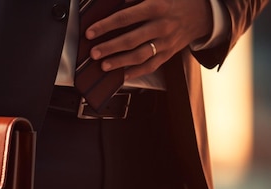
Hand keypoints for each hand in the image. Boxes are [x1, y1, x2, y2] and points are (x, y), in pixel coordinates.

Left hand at [85, 0, 213, 79]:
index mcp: (156, 7)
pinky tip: (122, 76)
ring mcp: (166, 42)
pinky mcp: (169, 54)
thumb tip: (114, 5)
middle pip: (132, 40)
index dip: (106, 25)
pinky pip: (151, 66)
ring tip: (103, 66)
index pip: (126, 17)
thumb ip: (135, 0)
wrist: (203, 13)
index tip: (90, 32)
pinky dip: (136, 73)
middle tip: (93, 53)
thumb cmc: (174, 1)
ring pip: (140, 56)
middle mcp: (162, 26)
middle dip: (110, 47)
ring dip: (120, 62)